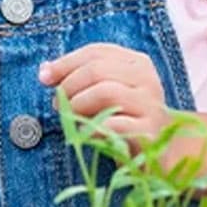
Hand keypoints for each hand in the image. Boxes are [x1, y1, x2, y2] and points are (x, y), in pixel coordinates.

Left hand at [38, 43, 169, 140]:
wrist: (162, 155)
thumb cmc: (126, 120)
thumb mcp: (104, 94)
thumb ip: (78, 78)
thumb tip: (45, 70)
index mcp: (136, 63)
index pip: (96, 52)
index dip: (65, 63)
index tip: (44, 78)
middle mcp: (147, 79)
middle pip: (97, 69)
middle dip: (69, 85)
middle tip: (57, 104)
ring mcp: (150, 105)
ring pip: (105, 92)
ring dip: (78, 105)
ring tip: (71, 117)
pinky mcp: (149, 132)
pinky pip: (114, 124)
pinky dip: (93, 128)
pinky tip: (89, 134)